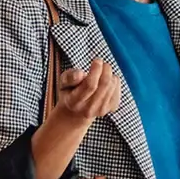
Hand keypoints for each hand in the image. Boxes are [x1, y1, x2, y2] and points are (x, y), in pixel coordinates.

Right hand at [30, 58, 119, 178]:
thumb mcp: (62, 87)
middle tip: (100, 63)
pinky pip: (117, 94)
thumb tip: (81, 75)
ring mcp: (100, 111)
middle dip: (105, 71)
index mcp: (75, 102)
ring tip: (103, 72)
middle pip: (104, 85)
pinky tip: (108, 85)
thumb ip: (70, 78)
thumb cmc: (68, 97)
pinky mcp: (109, 111)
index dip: (96, 71)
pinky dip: (115, 87)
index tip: (96, 60)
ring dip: (110, 77)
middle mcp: (89, 109)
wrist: (73, 118)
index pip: (91, 85)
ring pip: (112, 88)